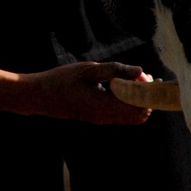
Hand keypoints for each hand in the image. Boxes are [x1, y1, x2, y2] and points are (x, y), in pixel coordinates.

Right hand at [26, 61, 151, 124]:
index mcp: (104, 105)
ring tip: (134, 82)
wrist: (40, 96)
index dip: (148, 91)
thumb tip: (140, 71)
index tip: (150, 76)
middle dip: (146, 97)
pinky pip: (121, 116)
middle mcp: (105, 117)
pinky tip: (122, 89)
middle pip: (139, 114)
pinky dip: (128, 105)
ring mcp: (101, 120)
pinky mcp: (97, 118)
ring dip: (138, 101)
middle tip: (145, 78)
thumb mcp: (88, 70)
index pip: (138, 104)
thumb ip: (114, 70)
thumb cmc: (62, 80)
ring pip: (131, 117)